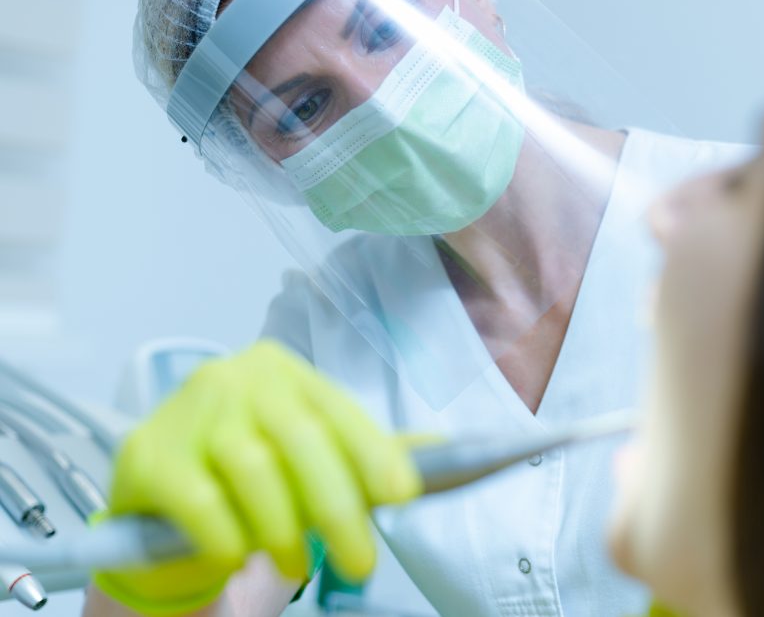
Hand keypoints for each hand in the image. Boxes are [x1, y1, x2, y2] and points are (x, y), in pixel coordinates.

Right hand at [93, 341, 420, 615]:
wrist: (158, 492)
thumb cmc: (251, 466)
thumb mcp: (309, 451)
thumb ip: (363, 451)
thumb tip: (441, 451)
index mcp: (284, 372)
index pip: (338, 411)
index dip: (374, 452)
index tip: (405, 494)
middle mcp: (235, 379)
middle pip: (301, 439)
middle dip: (339, 508)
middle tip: (361, 564)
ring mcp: (187, 412)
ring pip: (254, 470)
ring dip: (285, 528)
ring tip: (299, 566)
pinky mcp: (147, 455)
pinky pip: (200, 501)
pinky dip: (228, 535)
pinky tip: (239, 556)